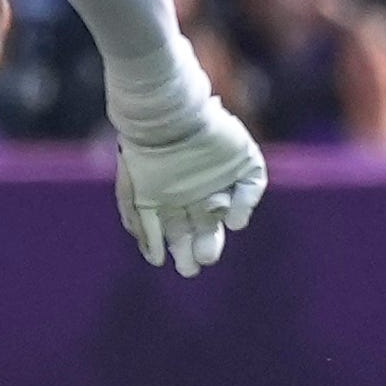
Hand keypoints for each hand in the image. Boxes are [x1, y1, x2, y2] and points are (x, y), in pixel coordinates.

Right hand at [116, 98, 265, 276]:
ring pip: (228, 209)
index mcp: (171, 196)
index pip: (180, 229)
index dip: (182, 249)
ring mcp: (222, 174)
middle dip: (201, 245)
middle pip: (204, 223)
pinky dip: (246, 203)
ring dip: (223, 228)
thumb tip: (155, 261)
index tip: (183, 267)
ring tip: (213, 247)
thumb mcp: (133, 196)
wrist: (164, 118)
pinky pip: (252, 184)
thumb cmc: (144, 156)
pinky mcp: (244, 159)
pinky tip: (235, 221)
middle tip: (198, 264)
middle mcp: (197, 188)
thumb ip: (142, 226)